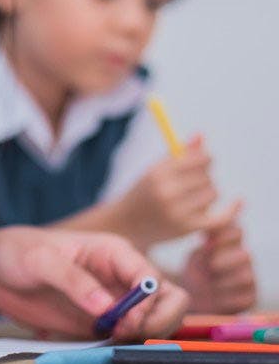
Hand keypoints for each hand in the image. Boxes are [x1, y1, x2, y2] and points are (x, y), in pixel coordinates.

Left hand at [0, 227, 188, 340]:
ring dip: (145, 336)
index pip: (152, 278)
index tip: (126, 320)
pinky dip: (124, 345)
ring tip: (111, 339)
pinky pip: (127, 338)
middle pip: (169, 301)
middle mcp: (122, 277)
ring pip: (155, 321)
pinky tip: (100, 345)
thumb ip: (73, 281)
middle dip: (160, 321)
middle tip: (128, 334)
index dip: (149, 302)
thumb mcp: (40, 259)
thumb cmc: (16, 252)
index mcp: (114, 252)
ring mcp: (114, 302)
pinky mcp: (100, 323)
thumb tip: (107, 309)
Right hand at [110, 137, 228, 245]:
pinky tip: (238, 202)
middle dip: (203, 178)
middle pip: (207, 176)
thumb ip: (179, 154)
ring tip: (193, 198)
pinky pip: (220, 216)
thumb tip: (201, 135)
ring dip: (208, 194)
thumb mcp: (155, 171)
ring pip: (213, 193)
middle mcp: (167, 191)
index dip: (205, 159)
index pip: (198, 159)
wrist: (125, 226)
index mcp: (158, 173)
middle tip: (193, 185)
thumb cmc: (143, 193)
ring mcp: (177, 211)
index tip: (204, 162)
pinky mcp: (187, 228)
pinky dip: (231, 210)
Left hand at [181, 200, 255, 313]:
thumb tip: (208, 230)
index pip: (237, 231)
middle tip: (212, 265)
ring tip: (210, 282)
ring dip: (225, 280)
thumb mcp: (196, 257)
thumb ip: (204, 246)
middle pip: (246, 254)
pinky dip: (227, 298)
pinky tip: (215, 297)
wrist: (195, 300)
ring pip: (245, 276)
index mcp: (231, 245)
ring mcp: (248, 278)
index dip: (226, 234)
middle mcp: (243, 260)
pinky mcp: (250, 297)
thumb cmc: (196, 271)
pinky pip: (244, 297)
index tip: (208, 240)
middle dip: (226, 259)